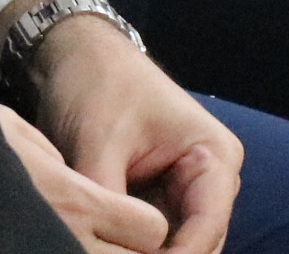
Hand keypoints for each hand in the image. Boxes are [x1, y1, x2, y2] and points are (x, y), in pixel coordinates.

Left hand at [22, 10, 241, 253]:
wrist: (75, 54)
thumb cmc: (97, 84)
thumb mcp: (98, 144)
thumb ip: (108, 201)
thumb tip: (95, 247)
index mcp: (213, 156)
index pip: (207, 229)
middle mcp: (210, 180)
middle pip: (198, 245)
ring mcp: (185, 192)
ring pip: (175, 247)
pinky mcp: (159, 200)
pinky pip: (154, 240)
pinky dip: (134, 250)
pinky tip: (110, 251)